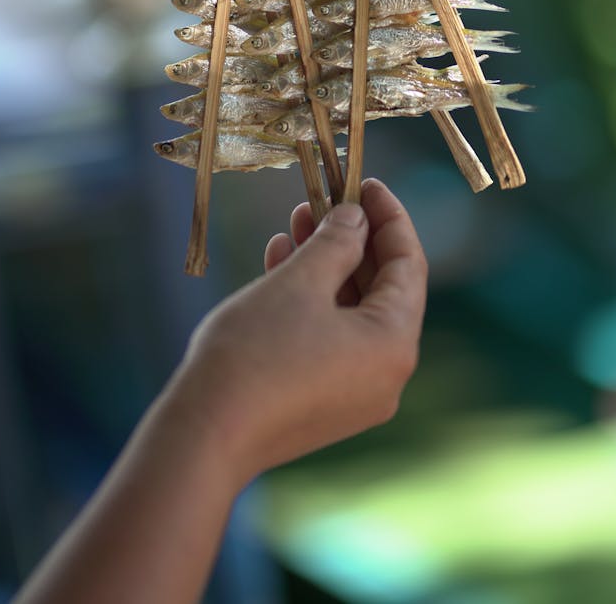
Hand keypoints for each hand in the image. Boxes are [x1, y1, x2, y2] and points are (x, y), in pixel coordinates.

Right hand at [172, 179, 426, 485]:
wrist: (206, 434)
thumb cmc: (256, 351)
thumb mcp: (300, 282)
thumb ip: (336, 242)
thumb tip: (356, 219)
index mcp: (394, 343)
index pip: (409, 264)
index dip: (389, 216)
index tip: (364, 181)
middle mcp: (387, 374)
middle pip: (381, 288)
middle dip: (351, 238)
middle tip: (322, 197)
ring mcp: (357, 394)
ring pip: (352, 311)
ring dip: (326, 265)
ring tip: (293, 223)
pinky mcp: (324, 403)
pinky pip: (331, 337)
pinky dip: (312, 300)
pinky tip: (279, 264)